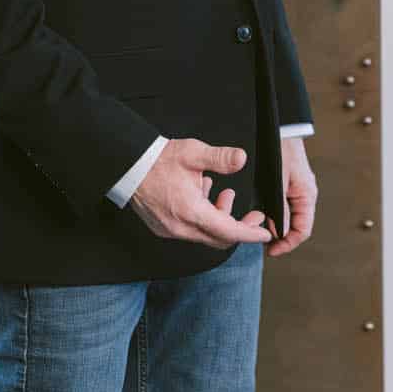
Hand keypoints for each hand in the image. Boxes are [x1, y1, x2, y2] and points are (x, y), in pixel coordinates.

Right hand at [127, 137, 273, 248]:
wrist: (128, 167)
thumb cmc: (159, 160)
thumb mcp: (193, 153)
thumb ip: (220, 158)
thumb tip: (241, 159)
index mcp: (190, 212)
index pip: (227, 231)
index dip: (249, 234)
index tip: (264, 235)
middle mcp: (180, 227)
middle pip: (218, 237)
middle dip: (238, 227)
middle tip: (252, 214)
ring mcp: (169, 230)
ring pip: (205, 234)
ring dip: (220, 218)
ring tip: (224, 194)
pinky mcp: (163, 227)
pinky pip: (191, 229)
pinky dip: (204, 217)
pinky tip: (203, 194)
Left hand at [268, 137, 317, 258]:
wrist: (280, 127)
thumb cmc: (280, 150)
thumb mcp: (277, 181)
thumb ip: (279, 207)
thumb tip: (278, 232)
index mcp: (306, 196)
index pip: (302, 231)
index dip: (287, 244)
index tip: (271, 251)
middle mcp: (305, 195)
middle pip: (298, 226)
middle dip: (282, 238)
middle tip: (263, 244)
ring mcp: (299, 189)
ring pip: (292, 217)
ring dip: (278, 227)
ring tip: (261, 232)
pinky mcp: (291, 184)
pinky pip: (287, 206)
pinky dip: (278, 215)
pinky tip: (264, 216)